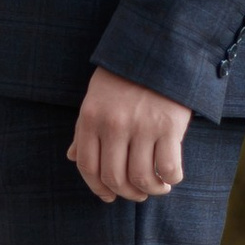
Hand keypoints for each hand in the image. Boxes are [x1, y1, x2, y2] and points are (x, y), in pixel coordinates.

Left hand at [68, 64, 191, 204]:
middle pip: (114, 177)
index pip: (87, 166)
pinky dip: (171, 178)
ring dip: (151, 190)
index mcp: (90, 117)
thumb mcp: (96, 97)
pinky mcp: (169, 126)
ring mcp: (142, 126)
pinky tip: (171, 175)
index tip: (109, 196)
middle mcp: (113, 124)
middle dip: (127, 193)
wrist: (159, 49)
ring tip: (158, 187)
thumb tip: (73, 158)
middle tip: (137, 193)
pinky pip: (169, 167)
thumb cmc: (124, 76)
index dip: (97, 188)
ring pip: (142, 178)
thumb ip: (84, 130)